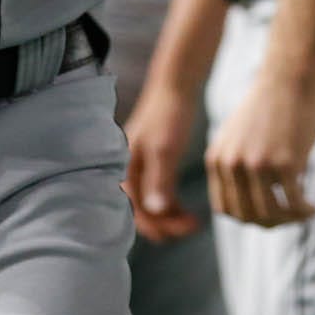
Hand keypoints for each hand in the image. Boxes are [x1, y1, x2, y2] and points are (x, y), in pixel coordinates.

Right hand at [121, 82, 204, 243]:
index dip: (159, 226)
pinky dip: (169, 204)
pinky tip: (185, 210)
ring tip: (193, 221)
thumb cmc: (168, 115)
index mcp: (122, 170)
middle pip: (140, 212)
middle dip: (165, 225)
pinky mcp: (150, 165)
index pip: (135, 212)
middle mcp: (124, 172)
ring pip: (149, 205)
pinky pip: (155, 194)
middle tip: (192, 227)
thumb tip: (156, 212)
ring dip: (168, 217)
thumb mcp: (165, 149)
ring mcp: (137, 169)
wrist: (176, 86)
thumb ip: (159, 181)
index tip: (186, 229)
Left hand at [206, 71, 314, 226]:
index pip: (225, 209)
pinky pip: (294, 202)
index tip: (267, 215)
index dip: (246, 218)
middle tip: (289, 218)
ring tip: (304, 213)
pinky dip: (304, 211)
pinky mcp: (284, 163)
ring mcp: (257, 165)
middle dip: (270, 223)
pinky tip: (314, 207)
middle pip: (247, 216)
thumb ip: (237, 166)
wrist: (289, 78)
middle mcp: (232, 165)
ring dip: (289, 220)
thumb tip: (254, 202)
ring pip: (270, 214)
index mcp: (217, 159)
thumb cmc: (271, 105)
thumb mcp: (239, 137)